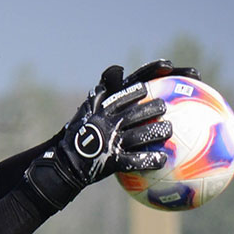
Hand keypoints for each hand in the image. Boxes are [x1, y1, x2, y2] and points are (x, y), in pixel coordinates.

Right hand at [26, 61, 177, 209]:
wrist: (63, 164)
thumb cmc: (78, 135)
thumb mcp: (86, 111)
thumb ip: (103, 92)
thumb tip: (118, 70)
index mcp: (102, 110)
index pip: (124, 93)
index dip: (141, 86)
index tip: (157, 77)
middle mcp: (107, 124)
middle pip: (135, 113)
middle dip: (153, 108)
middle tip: (164, 106)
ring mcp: (109, 143)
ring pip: (138, 135)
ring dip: (156, 132)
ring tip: (169, 130)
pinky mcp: (110, 162)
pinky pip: (134, 161)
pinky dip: (149, 160)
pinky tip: (162, 160)